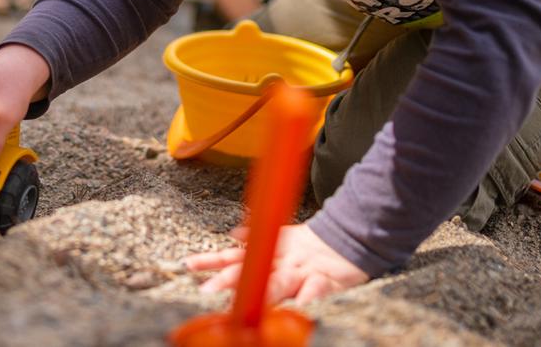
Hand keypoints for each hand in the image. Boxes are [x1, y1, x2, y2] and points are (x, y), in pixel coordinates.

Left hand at [184, 224, 370, 302]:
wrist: (351, 236)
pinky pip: (317, 289)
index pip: (235, 256)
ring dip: (261, 291)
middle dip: (228, 280)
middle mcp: (282, 261)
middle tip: (206, 288)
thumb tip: (233, 235)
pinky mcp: (326, 280)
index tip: (189, 265)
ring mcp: (302, 270)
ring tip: (244, 301)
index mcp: (270, 252)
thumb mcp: (284, 239)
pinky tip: (300, 305)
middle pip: (251, 269)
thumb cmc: (313, 246)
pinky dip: (309, 296)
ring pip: (279, 281)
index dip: (212, 260)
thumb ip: (258, 240)